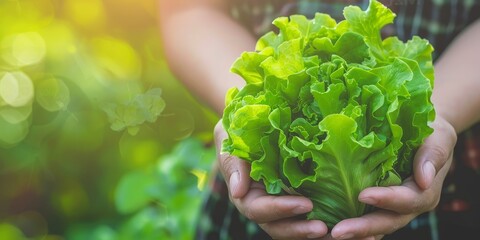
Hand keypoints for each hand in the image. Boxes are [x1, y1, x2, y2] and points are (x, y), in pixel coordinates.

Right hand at [214, 120, 328, 238]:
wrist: (253, 123)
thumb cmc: (238, 128)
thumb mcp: (229, 137)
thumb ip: (233, 162)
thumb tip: (238, 191)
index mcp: (245, 193)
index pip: (258, 209)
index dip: (280, 209)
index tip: (306, 204)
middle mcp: (261, 204)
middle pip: (276, 226)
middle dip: (298, 229)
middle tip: (322, 228)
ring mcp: (279, 205)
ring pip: (291, 228)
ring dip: (309, 233)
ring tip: (332, 233)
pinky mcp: (295, 199)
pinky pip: (305, 219)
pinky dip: (317, 226)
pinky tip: (338, 226)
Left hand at [328, 116, 456, 239]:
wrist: (421, 132)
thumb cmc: (429, 131)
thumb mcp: (438, 136)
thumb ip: (432, 154)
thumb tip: (424, 179)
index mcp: (425, 191)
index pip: (408, 200)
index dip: (388, 199)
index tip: (364, 194)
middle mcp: (408, 206)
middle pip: (387, 222)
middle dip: (363, 228)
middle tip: (338, 231)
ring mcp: (391, 209)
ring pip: (374, 228)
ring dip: (353, 233)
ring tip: (330, 235)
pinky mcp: (375, 206)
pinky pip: (362, 219)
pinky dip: (348, 225)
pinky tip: (326, 228)